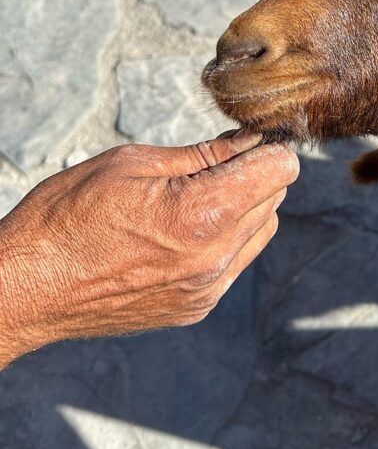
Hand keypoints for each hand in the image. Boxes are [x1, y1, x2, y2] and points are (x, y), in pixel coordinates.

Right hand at [0, 131, 298, 367]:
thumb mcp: (131, 164)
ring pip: (261, 232)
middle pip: (274, 200)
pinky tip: (181, 232)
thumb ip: (202, 154)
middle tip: (212, 164)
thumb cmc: (66, 216)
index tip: (246, 141)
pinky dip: (224, 241)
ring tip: (192, 198)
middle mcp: (214, 258)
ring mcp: (207, 290)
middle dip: (254, 175)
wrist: (27, 287)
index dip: (268, 148)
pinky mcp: (196, 308)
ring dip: (243, 208)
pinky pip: (235, 264)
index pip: (280, 172)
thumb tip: (249, 140)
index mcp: (201, 215)